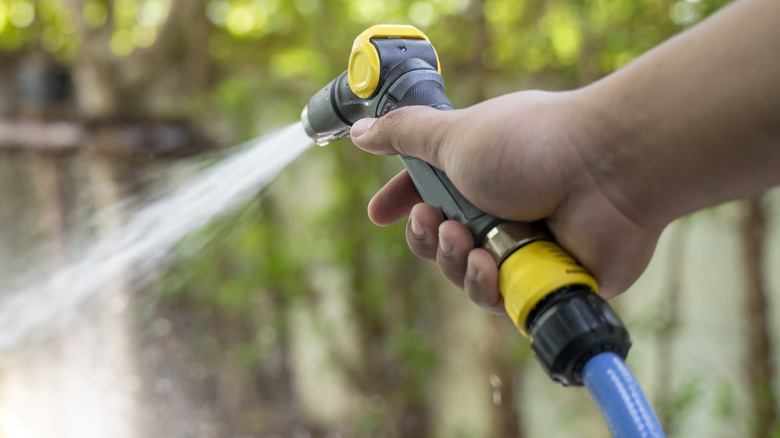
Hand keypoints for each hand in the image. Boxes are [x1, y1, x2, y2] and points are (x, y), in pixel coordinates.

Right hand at [350, 90, 663, 312]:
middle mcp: (501, 209)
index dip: (401, 204)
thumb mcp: (455, 136)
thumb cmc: (532, 146)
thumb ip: (405, 136)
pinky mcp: (545, 281)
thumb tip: (360, 131)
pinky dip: (488, 284)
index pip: (426, 193)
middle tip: (437, 223)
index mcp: (479, 172)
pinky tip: (493, 265)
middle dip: (428, 238)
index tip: (378, 214)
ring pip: (465, 276)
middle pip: (441, 243)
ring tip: (469, 241)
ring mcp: (525, 247)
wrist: (607, 172)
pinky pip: (498, 300)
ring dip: (455, 261)